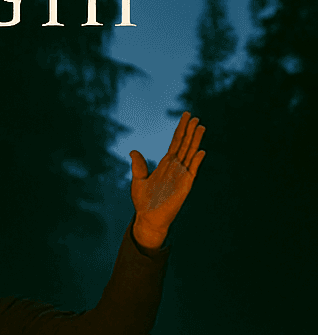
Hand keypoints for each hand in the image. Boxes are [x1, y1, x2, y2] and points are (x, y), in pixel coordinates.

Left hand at [129, 111, 205, 246]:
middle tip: (194, 116)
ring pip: (190, 153)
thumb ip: (138, 165)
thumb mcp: (138, 180)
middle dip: (189, 130)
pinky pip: (192, 170)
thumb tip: (133, 151)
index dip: (180, 129)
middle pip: (184, 144)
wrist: (148, 218)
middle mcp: (175, 167)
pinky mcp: (185, 185)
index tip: (185, 116)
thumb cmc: (143, 201)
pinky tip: (201, 151)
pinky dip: (196, 161)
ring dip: (195, 141)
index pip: (175, 142)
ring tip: (200, 126)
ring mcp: (181, 174)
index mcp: (165, 164)